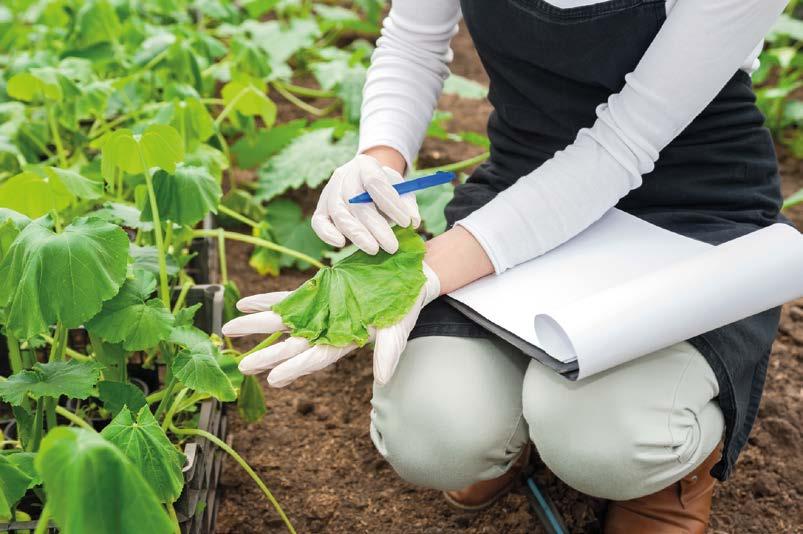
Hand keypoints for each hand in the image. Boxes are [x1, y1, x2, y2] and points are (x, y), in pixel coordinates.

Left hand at [222, 263, 439, 386]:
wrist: (405, 280)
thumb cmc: (403, 308)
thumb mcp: (399, 330)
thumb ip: (388, 353)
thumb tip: (382, 378)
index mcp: (344, 342)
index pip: (316, 358)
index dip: (296, 367)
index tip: (274, 379)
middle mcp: (326, 331)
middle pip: (292, 345)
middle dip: (267, 354)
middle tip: (241, 365)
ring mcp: (319, 313)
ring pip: (283, 322)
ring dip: (257, 326)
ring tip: (229, 330)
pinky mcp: (316, 294)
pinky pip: (287, 299)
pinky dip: (266, 300)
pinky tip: (244, 301)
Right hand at [312, 154, 419, 254]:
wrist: (365, 180)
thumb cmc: (385, 187)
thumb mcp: (401, 188)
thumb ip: (408, 203)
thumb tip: (413, 222)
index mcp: (365, 165)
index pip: (375, 182)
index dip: (391, 203)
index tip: (406, 223)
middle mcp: (344, 176)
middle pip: (356, 202)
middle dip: (375, 227)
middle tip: (392, 247)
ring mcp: (329, 191)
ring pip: (339, 214)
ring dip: (357, 234)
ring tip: (374, 250)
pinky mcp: (321, 208)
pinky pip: (319, 222)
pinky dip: (327, 234)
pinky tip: (341, 244)